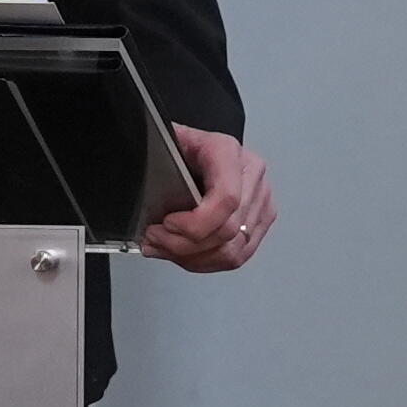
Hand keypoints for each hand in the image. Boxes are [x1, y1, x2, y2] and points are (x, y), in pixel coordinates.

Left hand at [140, 126, 273, 273]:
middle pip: (227, 231)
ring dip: (193, 258)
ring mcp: (261, 199)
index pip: (226, 199)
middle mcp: (251, 175)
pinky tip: (185, 255)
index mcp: (227, 152)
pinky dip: (206, 262)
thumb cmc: (185, 145)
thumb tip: (145, 197)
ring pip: (232, 250)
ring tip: (166, 249)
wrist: (201, 146)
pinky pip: (238, 256)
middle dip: (184, 245)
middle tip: (156, 239)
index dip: (195, 223)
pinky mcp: (261, 219)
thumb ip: (158, 166)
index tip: (167, 223)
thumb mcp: (167, 144)